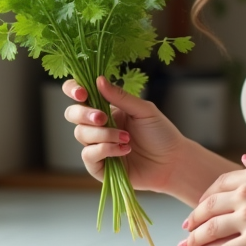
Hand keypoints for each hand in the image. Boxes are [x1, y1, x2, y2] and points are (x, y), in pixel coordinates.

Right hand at [62, 76, 184, 191]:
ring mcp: (97, 145)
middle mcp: (98, 126)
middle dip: (84, 114)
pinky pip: (88, 155)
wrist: (172, 162)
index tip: (82, 93)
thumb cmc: (161, 134)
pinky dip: (104, 150)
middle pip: (72, 114)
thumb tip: (98, 80)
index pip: (80, 95)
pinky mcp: (99, 166)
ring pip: (81, 134)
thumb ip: (120, 97)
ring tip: (127, 138)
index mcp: (106, 108)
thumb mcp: (144, 110)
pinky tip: (124, 150)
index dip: (73, 90)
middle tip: (103, 117)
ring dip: (103, 134)